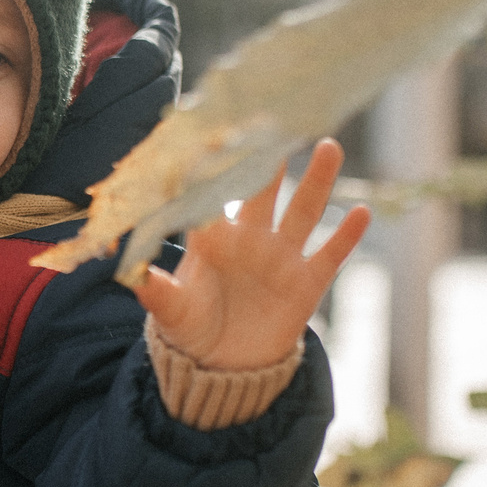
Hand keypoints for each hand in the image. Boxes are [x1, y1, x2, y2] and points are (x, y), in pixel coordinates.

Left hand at [134, 139, 369, 369]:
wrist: (223, 366)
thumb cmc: (190, 329)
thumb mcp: (170, 310)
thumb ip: (155, 290)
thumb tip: (126, 273)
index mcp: (213, 237)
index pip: (217, 194)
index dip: (220, 166)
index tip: (225, 132)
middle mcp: (249, 238)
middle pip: (264, 190)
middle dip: (272, 159)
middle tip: (281, 119)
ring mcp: (280, 257)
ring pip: (302, 210)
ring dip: (317, 180)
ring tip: (328, 146)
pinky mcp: (306, 282)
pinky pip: (330, 254)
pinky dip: (346, 235)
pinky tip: (360, 212)